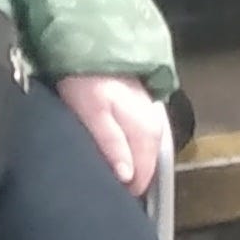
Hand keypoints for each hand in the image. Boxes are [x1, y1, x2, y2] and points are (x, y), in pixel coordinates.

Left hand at [57, 73, 170, 196]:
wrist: (88, 44)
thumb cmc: (85, 80)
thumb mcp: (93, 114)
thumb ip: (112, 145)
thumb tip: (127, 177)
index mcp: (146, 132)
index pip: (143, 175)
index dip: (126, 190)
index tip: (108, 195)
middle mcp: (154, 126)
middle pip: (146, 165)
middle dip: (129, 179)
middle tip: (104, 187)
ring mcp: (150, 116)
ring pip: (143, 153)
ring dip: (129, 165)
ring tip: (107, 173)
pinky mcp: (140, 109)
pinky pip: (139, 140)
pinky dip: (129, 150)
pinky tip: (113, 152)